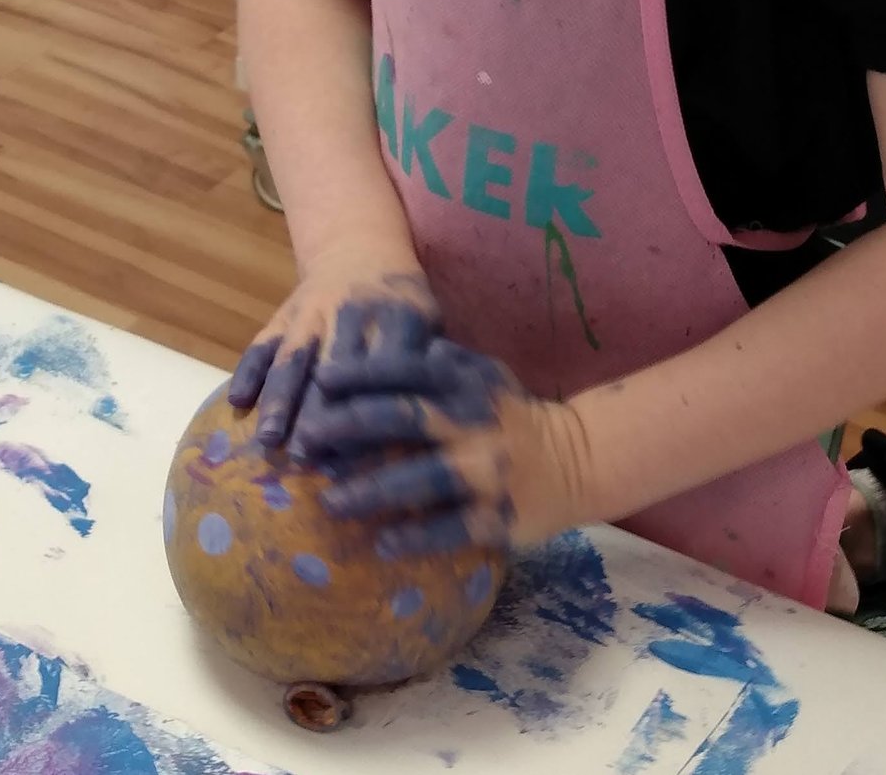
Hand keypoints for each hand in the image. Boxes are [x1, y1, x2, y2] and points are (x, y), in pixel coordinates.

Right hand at [228, 260, 437, 450]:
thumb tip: (423, 433)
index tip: (363, 450)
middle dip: (320, 412)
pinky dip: (248, 371)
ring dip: (280, 398)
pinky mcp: (283, 314)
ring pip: (294, 356)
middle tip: (308, 457)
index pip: (386, 368)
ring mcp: (312, 311)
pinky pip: (262, 342)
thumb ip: (425, 369)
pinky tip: (237, 402)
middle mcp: (351, 312)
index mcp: (397, 317)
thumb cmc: (402, 308)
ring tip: (269, 440)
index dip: (372, 407)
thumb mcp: (428, 325)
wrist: (360, 248)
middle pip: (334, 367)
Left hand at [295, 337, 598, 554]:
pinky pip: (449, 528)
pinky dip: (414, 537)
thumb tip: (391, 341)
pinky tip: (380, 544)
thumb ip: (441, 360)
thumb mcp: (485, 374)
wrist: (579, 462)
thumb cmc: (513, 415)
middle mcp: (475, 422)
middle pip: (404, 419)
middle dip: (349, 428)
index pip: (407, 370)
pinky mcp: (498, 517)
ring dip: (372, 490)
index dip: (362, 373)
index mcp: (467, 383)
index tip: (320, 380)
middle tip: (306, 442)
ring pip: (421, 479)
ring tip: (330, 501)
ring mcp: (487, 471)